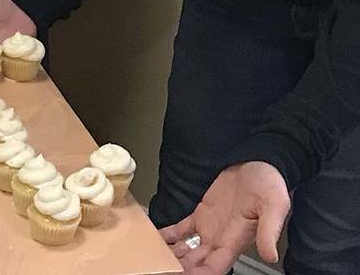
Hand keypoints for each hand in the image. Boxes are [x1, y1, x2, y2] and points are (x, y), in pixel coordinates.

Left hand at [160, 162, 290, 273]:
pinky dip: (168, 236)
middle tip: (159, 268)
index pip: (214, 269)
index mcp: (235, 242)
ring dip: (171, 255)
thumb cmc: (270, 184)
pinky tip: (155, 239)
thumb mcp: (274, 206)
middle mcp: (220, 239)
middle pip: (196, 263)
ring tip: (153, 258)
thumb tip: (270, 255)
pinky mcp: (201, 213)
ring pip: (186, 250)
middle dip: (179, 268)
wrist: (259, 163)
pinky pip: (182, 230)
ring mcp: (209, 227)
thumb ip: (269, 231)